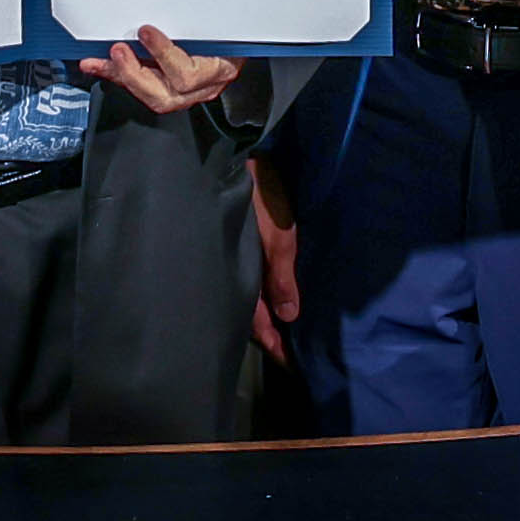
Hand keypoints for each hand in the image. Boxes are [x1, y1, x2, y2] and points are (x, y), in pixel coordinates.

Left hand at [79, 23, 239, 116]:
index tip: (145, 31)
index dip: (163, 55)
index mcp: (219, 67)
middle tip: (118, 50)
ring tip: (98, 61)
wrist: (244, 42)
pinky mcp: (171, 90)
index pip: (188, 74)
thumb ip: (201, 12)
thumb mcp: (225, 19)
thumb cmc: (235, 30)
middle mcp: (203, 87)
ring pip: (151, 97)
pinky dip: (117, 76)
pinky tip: (98, 66)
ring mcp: (187, 94)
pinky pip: (142, 89)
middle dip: (134, 74)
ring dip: (120, 76)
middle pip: (165, 95)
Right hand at [247, 153, 303, 362]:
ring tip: (282, 327)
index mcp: (240, 274)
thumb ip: (282, 277)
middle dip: (266, 333)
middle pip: (249, 312)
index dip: (274, 344)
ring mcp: (230, 256)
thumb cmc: (257, 197)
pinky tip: (269, 291)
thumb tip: (289, 317)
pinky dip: (259, 289)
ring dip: (263, 311)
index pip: (257, 323)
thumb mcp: (278, 237)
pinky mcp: (232, 242)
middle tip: (287, 353)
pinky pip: (247, 274)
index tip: (289, 365)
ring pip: (247, 293)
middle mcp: (230, 270)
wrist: (229, 155)